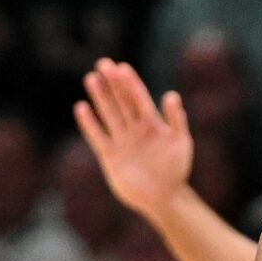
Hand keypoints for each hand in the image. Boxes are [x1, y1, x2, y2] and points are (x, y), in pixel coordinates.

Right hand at [75, 59, 194, 219]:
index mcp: (152, 123)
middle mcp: (135, 128)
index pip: (139, 98)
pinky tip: (81, 107)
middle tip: (103, 63)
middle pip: (121, 101)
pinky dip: (90, 123)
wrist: (163, 198)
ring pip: (108, 114)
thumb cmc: (175, 170)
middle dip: (113, 83)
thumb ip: (177, 120)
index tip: (121, 67)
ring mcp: (121, 140)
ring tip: (91, 78)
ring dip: (100, 97)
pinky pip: (97, 136)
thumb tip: (171, 95)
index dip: (131, 83)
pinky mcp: (110, 155)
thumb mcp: (180, 144)